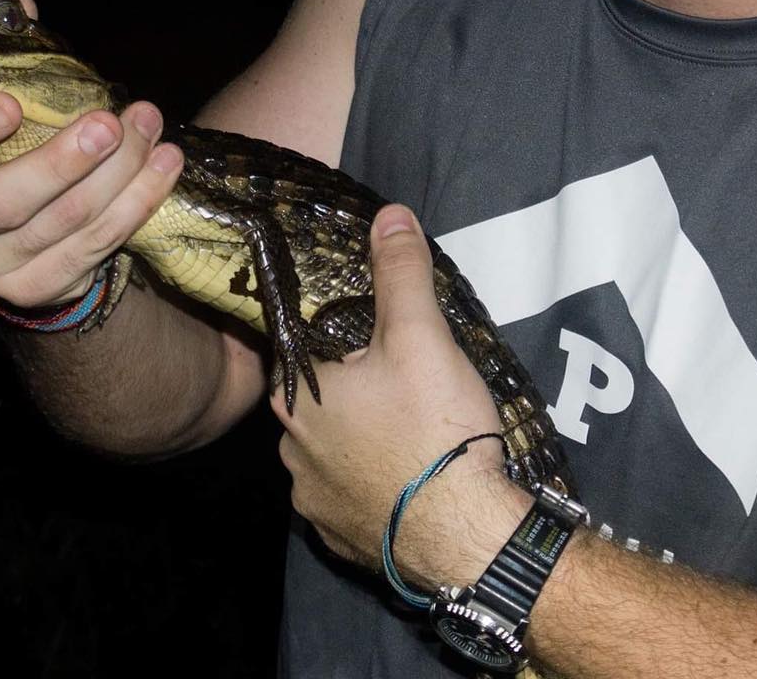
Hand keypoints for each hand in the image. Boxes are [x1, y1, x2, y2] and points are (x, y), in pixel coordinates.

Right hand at [0, 0, 184, 308]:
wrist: (14, 235)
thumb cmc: (0, 145)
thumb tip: (16, 1)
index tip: (10, 102)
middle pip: (0, 202)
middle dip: (61, 162)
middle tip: (109, 123)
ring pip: (60, 223)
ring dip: (117, 174)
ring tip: (150, 126)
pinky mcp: (34, 289)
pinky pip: (94, 246)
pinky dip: (136, 203)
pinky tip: (164, 164)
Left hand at [272, 205, 529, 587]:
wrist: (466, 536)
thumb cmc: (433, 427)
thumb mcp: (420, 333)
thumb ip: (400, 271)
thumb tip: (387, 213)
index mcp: (297, 397)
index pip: (300, 347)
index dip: (333, 333)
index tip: (367, 330)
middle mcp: (290, 454)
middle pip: (319, 401)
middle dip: (353, 388)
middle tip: (400, 375)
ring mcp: (314, 506)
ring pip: (333, 453)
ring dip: (361, 440)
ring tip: (409, 425)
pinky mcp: (344, 543)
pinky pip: (353, 500)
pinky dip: (375, 486)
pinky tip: (407, 476)